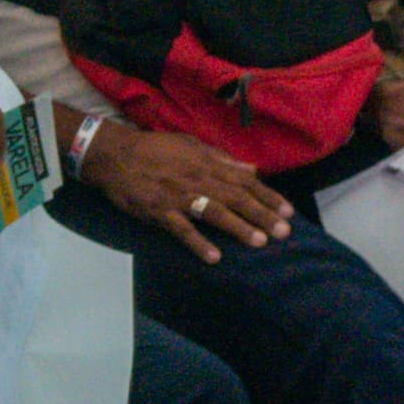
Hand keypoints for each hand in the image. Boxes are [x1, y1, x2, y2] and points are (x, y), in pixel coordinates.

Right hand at [84, 120, 291, 263]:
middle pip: (235, 197)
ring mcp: (178, 196)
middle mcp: (197, 179)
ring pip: (214, 212)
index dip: (268, 196)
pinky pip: (181, 229)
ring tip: (259, 242)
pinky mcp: (159, 211)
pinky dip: (198, 243)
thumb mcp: (191, 145)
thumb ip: (222, 158)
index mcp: (206, 163)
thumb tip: (252, 168)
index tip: (288, 211)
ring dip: (238, 227)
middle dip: (261, 214)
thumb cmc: (154, 149)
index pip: (244, 180)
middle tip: (284, 231)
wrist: (115, 155)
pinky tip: (214, 257)